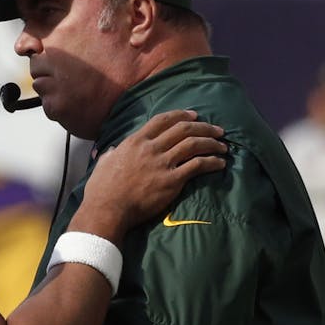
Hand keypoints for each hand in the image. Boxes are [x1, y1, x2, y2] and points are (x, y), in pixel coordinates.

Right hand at [80, 109, 226, 238]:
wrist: (107, 209)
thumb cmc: (101, 189)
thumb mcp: (103, 163)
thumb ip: (111, 154)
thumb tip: (112, 150)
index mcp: (135, 141)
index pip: (162, 120)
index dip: (181, 114)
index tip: (195, 115)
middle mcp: (151, 148)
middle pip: (183, 129)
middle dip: (204, 127)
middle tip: (217, 130)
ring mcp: (162, 163)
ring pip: (193, 144)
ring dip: (212, 143)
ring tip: (223, 146)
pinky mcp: (172, 181)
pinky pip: (197, 166)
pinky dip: (211, 162)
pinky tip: (220, 164)